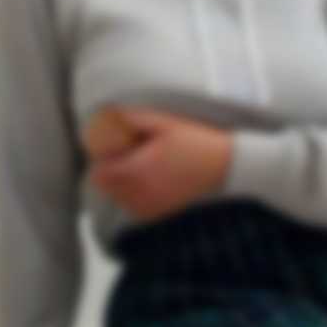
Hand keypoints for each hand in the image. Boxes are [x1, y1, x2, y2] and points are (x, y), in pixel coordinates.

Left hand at [87, 108, 232, 220]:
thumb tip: (111, 114)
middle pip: (106, 188)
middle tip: (125, 155)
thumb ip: (134, 119)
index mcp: (137, 171)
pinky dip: (135, 196)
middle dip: (110, 172)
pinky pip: (136, 208)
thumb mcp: (165, 123)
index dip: (102, 159)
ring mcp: (152, 205)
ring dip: (120, 185)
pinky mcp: (162, 211)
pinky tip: (149, 181)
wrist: (227, 166)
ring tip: (137, 168)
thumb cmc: (196, 142)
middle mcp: (141, 193)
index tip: (115, 148)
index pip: (99, 174)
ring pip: (120, 199)